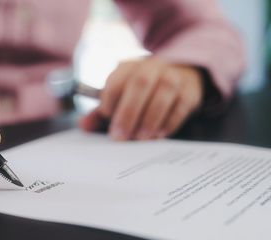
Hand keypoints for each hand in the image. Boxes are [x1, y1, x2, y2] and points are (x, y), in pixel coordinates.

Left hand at [79, 58, 203, 139]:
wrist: (178, 75)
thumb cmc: (141, 92)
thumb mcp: (120, 96)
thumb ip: (101, 112)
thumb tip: (83, 126)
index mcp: (129, 67)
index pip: (116, 80)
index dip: (109, 99)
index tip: (106, 118)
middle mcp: (152, 67)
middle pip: (140, 83)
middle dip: (128, 112)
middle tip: (120, 137)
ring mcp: (174, 76)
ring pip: (164, 91)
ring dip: (150, 118)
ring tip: (140, 138)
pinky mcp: (190, 91)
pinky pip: (181, 105)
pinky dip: (169, 122)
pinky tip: (159, 135)